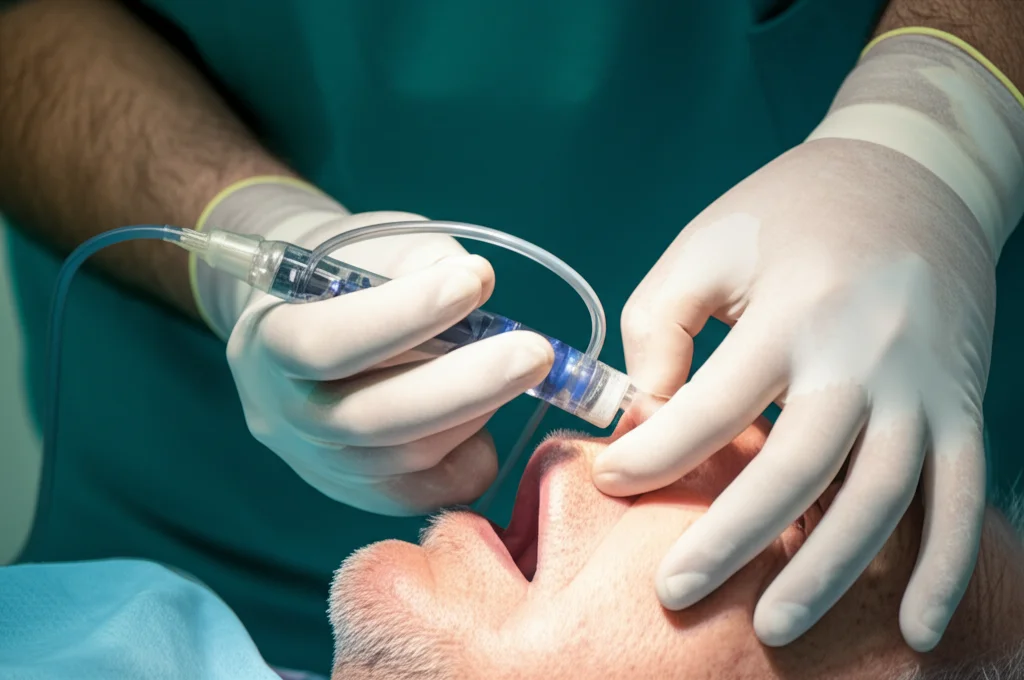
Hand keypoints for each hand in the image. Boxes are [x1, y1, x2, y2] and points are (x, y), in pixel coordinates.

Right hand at [195, 186, 553, 514]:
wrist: (315, 320)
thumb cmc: (351, 272)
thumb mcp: (373, 247)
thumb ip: (421, 264)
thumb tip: (481, 287)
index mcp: (266, 344)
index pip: (324, 343)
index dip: (403, 315)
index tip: (474, 280)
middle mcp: (286, 417)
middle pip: (372, 420)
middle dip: (465, 385)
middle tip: (536, 352)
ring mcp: (323, 466)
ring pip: (408, 458)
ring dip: (476, 409)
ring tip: (515, 364)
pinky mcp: (367, 495)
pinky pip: (432, 492)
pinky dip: (475, 453)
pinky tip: (489, 412)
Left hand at [593, 32, 1023, 650]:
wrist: (914, 174)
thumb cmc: (790, 212)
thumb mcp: (707, 244)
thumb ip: (660, 322)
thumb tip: (647, 413)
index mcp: (794, 310)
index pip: (711, 406)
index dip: (653, 454)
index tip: (611, 480)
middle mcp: (864, 355)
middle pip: (796, 469)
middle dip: (729, 539)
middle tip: (673, 592)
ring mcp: (923, 387)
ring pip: (879, 500)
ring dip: (827, 574)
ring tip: (772, 627)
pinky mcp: (960, 405)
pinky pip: (960, 499)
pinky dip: (943, 570)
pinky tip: (917, 630)